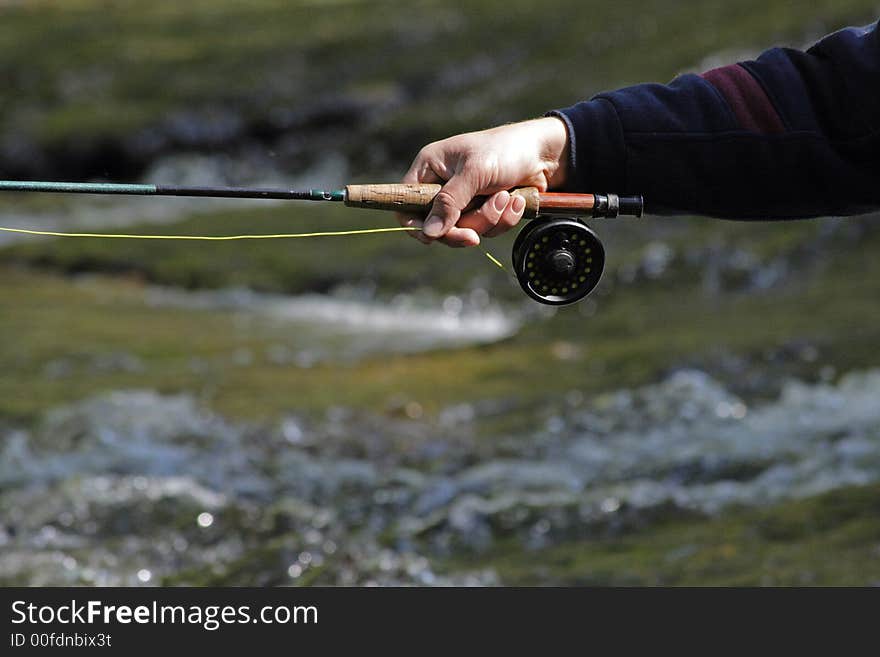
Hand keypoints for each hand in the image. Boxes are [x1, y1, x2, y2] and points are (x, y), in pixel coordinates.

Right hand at [398, 117, 569, 246]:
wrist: (543, 153)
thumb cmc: (505, 150)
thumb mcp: (474, 173)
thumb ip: (450, 202)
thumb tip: (429, 232)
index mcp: (430, 167)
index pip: (406, 203)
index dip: (416, 225)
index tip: (433, 238)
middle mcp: (443, 185)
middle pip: (438, 225)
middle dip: (465, 225)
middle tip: (477, 231)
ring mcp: (464, 200)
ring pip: (465, 229)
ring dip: (489, 218)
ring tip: (505, 196)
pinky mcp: (484, 210)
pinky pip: (487, 229)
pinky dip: (504, 218)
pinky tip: (515, 199)